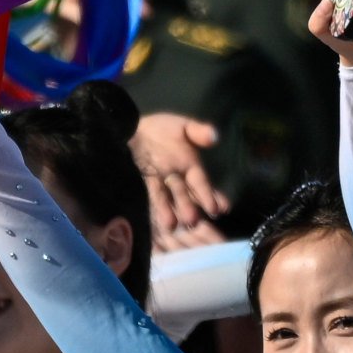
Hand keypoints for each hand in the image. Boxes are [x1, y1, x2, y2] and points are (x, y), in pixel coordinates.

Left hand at [133, 109, 228, 245]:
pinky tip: (159, 220)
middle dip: (189, 208)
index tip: (221, 209)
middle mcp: (176, 180)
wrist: (130, 129)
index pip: (202, 183)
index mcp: (189, 167)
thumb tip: (215, 136)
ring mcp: (159, 184)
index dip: (210, 195)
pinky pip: (149, 196)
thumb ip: (199, 132)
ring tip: (174, 225)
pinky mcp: (143, 186)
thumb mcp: (182, 126)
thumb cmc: (160, 130)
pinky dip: (155, 207)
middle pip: (184, 195)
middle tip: (194, 221)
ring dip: (170, 212)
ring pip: (166, 199)